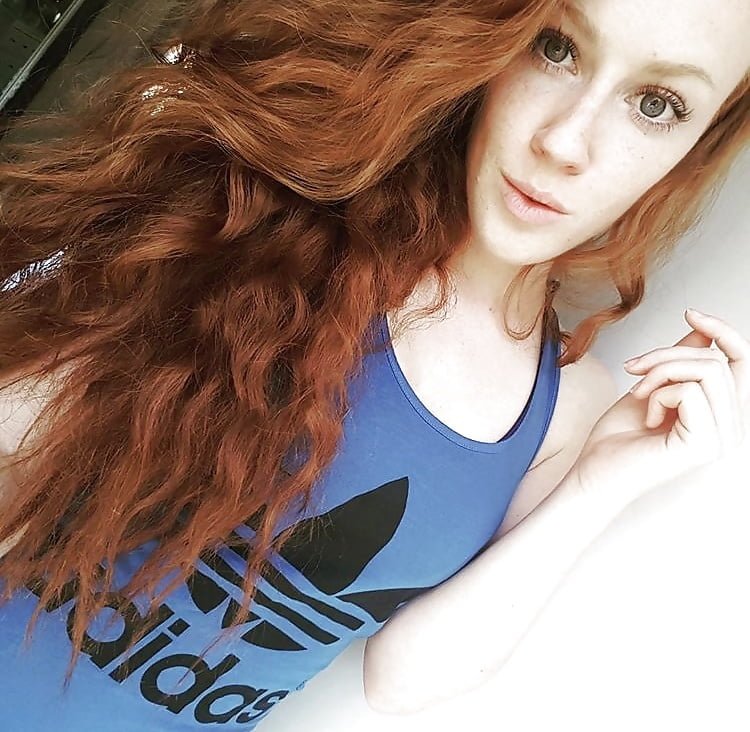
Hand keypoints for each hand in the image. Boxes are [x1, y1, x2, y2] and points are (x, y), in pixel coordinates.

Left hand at [571, 309, 749, 509]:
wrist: (593, 473)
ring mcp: (721, 440)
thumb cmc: (618, 438)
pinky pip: (690, 390)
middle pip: (717, 361)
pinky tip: (647, 416)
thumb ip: (682, 363)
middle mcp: (730, 429)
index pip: (742, 363)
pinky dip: (658, 394)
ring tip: (638, 393)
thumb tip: (704, 331)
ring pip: (707, 370)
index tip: (690, 312)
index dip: (722, 331)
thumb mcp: (652, 387)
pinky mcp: (704, 445)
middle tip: (633, 369)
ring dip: (660, 372)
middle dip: (666, 355)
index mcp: (721, 415)